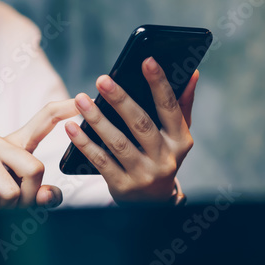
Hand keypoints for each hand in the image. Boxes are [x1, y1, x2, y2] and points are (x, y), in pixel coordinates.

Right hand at [0, 100, 77, 218]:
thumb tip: (51, 194)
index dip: (63, 109)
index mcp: (17, 145)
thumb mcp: (23, 201)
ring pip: (12, 188)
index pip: (43, 120)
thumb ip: (41, 196)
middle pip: (35, 168)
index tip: (81, 99)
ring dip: (5, 207)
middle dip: (27, 197)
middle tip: (9, 204)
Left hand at [64, 57, 198, 202]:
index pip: (170, 107)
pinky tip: (72, 128)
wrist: (153, 203)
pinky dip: (85, 144)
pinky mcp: (123, 187)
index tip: (147, 60)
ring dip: (97, 120)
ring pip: (118, 143)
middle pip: (141, 124)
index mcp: (180, 140)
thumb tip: (192, 73)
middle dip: (121, 100)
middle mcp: (165, 158)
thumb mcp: (177, 135)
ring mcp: (144, 174)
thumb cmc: (162, 156)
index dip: (159, 83)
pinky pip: (101, 161)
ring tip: (81, 100)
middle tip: (103, 79)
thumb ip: (183, 104)